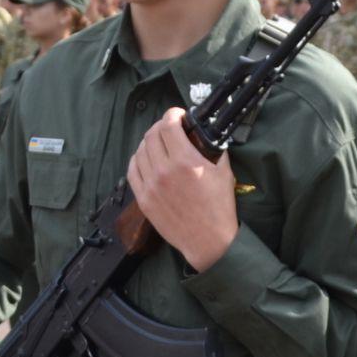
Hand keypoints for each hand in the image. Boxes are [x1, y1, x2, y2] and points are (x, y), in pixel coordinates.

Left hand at [127, 108, 237, 271]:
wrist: (208, 241)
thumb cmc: (219, 208)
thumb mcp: (223, 172)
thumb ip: (213, 148)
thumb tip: (205, 133)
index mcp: (185, 161)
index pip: (169, 125)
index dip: (173, 114)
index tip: (178, 115)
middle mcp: (164, 171)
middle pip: (152, 135)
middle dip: (161, 126)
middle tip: (170, 128)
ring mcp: (150, 185)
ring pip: (139, 151)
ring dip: (149, 142)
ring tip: (158, 143)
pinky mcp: (143, 199)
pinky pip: (132, 170)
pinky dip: (138, 160)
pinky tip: (146, 159)